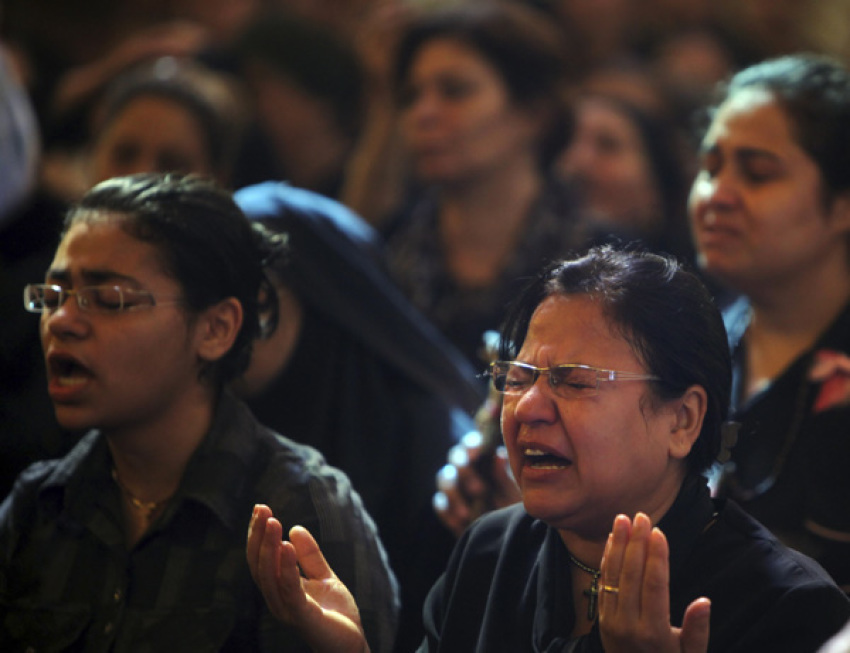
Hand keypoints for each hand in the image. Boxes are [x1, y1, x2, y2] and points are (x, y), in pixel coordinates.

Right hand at [246, 504, 369, 652]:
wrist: (351, 643)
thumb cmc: (335, 614)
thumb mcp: (323, 577)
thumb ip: (311, 556)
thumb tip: (296, 528)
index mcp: (279, 589)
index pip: (261, 559)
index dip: (258, 534)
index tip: (261, 508)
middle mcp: (277, 599)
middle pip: (260, 565)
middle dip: (259, 536)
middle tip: (263, 509)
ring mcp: (287, 609)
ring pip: (270, 576)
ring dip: (269, 547)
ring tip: (273, 522)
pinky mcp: (303, 617)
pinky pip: (290, 590)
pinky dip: (287, 568)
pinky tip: (287, 547)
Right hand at [433, 431, 520, 536]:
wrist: (509, 539)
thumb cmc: (515, 509)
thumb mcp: (514, 495)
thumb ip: (505, 478)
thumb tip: (499, 456)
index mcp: (486, 457)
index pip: (473, 442)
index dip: (472, 444)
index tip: (477, 453)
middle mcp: (468, 466)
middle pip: (456, 456)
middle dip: (464, 471)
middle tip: (479, 490)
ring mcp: (456, 486)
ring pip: (444, 477)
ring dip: (453, 493)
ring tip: (467, 512)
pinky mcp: (448, 507)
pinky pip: (440, 504)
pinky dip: (448, 512)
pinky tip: (461, 521)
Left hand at [599, 513, 710, 652]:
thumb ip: (697, 631)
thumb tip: (704, 601)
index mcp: (653, 633)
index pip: (654, 586)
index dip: (656, 557)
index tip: (658, 531)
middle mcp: (628, 625)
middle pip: (631, 575)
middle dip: (635, 542)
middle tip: (640, 515)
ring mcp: (611, 621)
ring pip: (613, 576)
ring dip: (617, 545)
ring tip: (621, 519)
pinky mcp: (601, 618)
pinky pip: (603, 583)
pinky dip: (607, 560)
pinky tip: (611, 541)